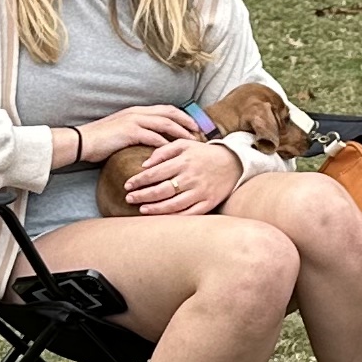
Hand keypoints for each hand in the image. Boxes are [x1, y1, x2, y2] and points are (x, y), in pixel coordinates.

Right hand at [71, 104, 194, 164]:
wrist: (82, 141)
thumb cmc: (101, 140)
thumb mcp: (123, 132)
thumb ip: (138, 132)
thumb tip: (154, 142)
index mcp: (138, 111)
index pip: (166, 109)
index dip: (182, 116)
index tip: (195, 126)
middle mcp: (138, 112)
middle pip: (170, 113)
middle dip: (187, 122)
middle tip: (200, 133)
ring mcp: (134, 120)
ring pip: (166, 124)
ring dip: (181, 133)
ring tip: (192, 143)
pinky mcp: (130, 131)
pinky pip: (154, 137)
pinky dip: (166, 144)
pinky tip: (174, 153)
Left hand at [118, 134, 241, 215]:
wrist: (233, 163)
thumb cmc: (204, 153)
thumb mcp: (184, 144)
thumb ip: (163, 151)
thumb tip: (145, 164)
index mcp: (183, 161)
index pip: (155, 173)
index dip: (139, 180)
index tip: (128, 185)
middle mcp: (191, 177)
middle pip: (161, 190)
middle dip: (142, 195)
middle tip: (129, 198)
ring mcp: (200, 192)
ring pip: (173, 204)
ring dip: (155, 208)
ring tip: (142, 209)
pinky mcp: (208, 203)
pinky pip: (189, 214)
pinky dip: (174, 217)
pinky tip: (162, 217)